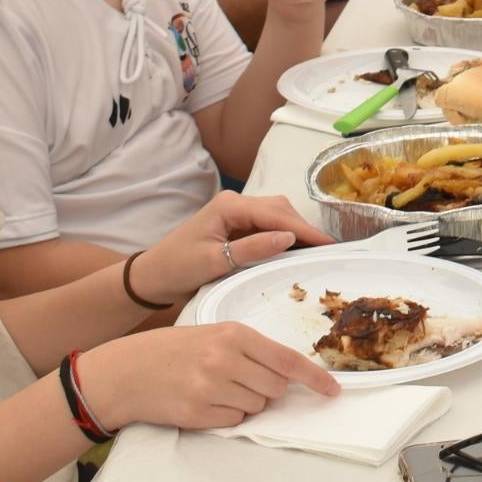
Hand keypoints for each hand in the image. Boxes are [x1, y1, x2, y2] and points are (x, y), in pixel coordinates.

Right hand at [81, 320, 336, 431]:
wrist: (128, 371)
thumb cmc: (175, 349)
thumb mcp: (214, 334)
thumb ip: (251, 350)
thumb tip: (287, 375)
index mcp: (234, 334)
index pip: (287, 360)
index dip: (315, 378)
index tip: (333, 390)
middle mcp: (225, 360)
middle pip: (275, 388)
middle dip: (268, 388)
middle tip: (240, 378)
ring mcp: (211, 388)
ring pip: (256, 407)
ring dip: (245, 401)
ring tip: (216, 387)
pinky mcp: (198, 413)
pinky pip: (234, 421)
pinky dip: (226, 415)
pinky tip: (205, 401)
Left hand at [128, 191, 331, 313]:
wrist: (152, 277)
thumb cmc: (178, 268)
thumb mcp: (215, 261)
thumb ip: (252, 248)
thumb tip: (288, 238)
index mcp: (229, 206)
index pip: (275, 214)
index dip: (304, 229)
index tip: (328, 243)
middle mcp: (235, 203)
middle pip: (280, 210)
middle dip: (304, 228)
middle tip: (328, 249)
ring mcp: (236, 213)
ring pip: (276, 216)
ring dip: (296, 231)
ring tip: (317, 250)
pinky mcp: (236, 226)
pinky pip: (267, 226)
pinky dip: (283, 236)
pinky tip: (295, 250)